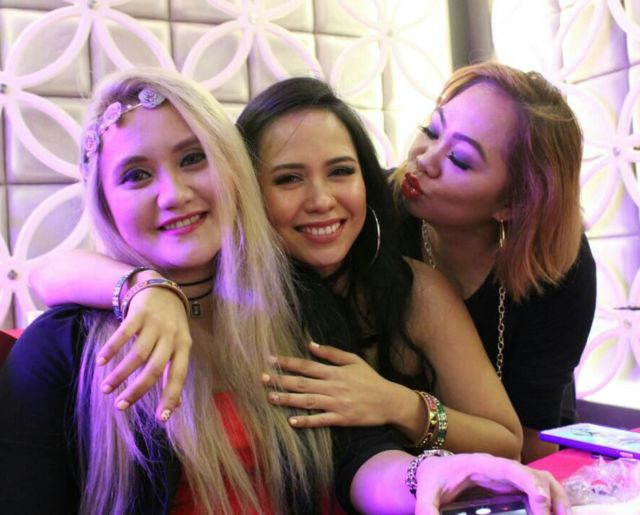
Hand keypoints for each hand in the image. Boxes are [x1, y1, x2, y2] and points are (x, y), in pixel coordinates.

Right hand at [96, 286, 191, 421]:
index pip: (178, 376)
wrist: (162, 290)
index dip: (171, 397)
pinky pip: (123, 334)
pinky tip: (101, 362)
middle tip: (120, 407)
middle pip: (155, 369)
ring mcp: (155, 324)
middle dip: (137, 391)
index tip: (161, 419)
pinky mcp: (139, 314)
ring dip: (119, 374)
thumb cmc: (170, 326)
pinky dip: (111, 349)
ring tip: (105, 389)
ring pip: (137, 355)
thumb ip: (175, 372)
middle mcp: (171, 336)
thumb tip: (176, 406)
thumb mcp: (179, 346)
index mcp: (184, 347)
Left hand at [262, 342, 400, 427]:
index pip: (307, 365)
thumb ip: (332, 353)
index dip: (288, 362)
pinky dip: (306, 421)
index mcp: (335, 371)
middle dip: (281, 380)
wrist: (389, 401)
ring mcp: (337, 404)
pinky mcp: (341, 419)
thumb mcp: (354, 360)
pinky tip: (291, 421)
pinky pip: (321, 420)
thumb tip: (311, 344)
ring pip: (307, 401)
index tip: (271, 359)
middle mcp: (333, 386)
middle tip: (262, 378)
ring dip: (287, 400)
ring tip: (270, 397)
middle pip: (302, 383)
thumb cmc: (370, 379)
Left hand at [414, 453, 571, 514]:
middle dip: (550, 496)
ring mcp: (510, 477)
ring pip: (544, 480)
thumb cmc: (434, 478)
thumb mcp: (426, 493)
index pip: (511, 469)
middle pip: (535, 474)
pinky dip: (553, 502)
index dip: (529, 481)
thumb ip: (427, 509)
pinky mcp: (513, 488)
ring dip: (558, 498)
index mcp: (482, 465)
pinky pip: (539, 490)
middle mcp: (501, 468)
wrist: (434, 470)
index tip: (540, 501)